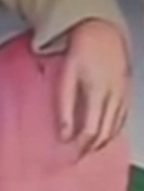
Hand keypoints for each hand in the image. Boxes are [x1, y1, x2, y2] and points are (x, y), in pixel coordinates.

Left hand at [57, 19, 130, 153]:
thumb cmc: (80, 52)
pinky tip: (104, 134)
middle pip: (104, 134)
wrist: (102, 32)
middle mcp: (114, 97)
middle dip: (90, 149)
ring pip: (115, 128)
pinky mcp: (127, 92)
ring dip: (102, 142)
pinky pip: (122, 118)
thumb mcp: (66, 77)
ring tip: (88, 150)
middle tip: (76, 159)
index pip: (90, 131)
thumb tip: (63, 134)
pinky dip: (113, 130)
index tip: (68, 157)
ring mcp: (123, 95)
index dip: (80, 147)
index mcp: (97, 93)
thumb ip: (64, 106)